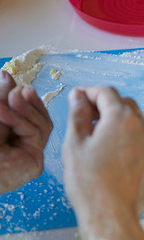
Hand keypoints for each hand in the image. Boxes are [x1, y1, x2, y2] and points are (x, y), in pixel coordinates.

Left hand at [0, 71, 52, 192]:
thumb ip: (1, 99)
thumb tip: (6, 75)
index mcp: (13, 139)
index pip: (31, 117)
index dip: (29, 101)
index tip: (19, 85)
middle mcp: (25, 148)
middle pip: (42, 121)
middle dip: (31, 103)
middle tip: (20, 90)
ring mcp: (31, 157)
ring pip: (42, 126)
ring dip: (25, 110)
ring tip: (11, 97)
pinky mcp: (34, 164)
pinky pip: (36, 135)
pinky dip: (20, 121)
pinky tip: (4, 112)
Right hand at [62, 87, 143, 239]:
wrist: (112, 214)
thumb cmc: (91, 183)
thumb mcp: (75, 144)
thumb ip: (78, 114)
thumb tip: (79, 97)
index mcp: (122, 118)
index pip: (106, 92)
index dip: (88, 91)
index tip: (76, 97)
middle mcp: (142, 126)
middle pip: (123, 103)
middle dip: (103, 103)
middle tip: (84, 114)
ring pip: (134, 118)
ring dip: (116, 117)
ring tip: (95, 132)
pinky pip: (140, 135)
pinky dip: (126, 133)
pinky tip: (110, 147)